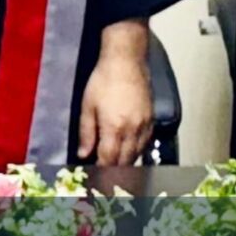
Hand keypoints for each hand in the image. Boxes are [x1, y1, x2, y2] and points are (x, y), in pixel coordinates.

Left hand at [76, 24, 154, 165]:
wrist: (126, 60)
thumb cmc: (103, 80)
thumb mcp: (87, 106)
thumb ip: (86, 133)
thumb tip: (83, 155)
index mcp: (114, 128)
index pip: (108, 160)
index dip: (101, 171)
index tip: (94, 174)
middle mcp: (132, 130)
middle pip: (125, 161)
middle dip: (113, 170)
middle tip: (103, 171)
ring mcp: (144, 124)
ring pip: (137, 154)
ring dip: (126, 162)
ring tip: (115, 164)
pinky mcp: (152, 118)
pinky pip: (146, 143)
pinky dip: (137, 151)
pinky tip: (130, 151)